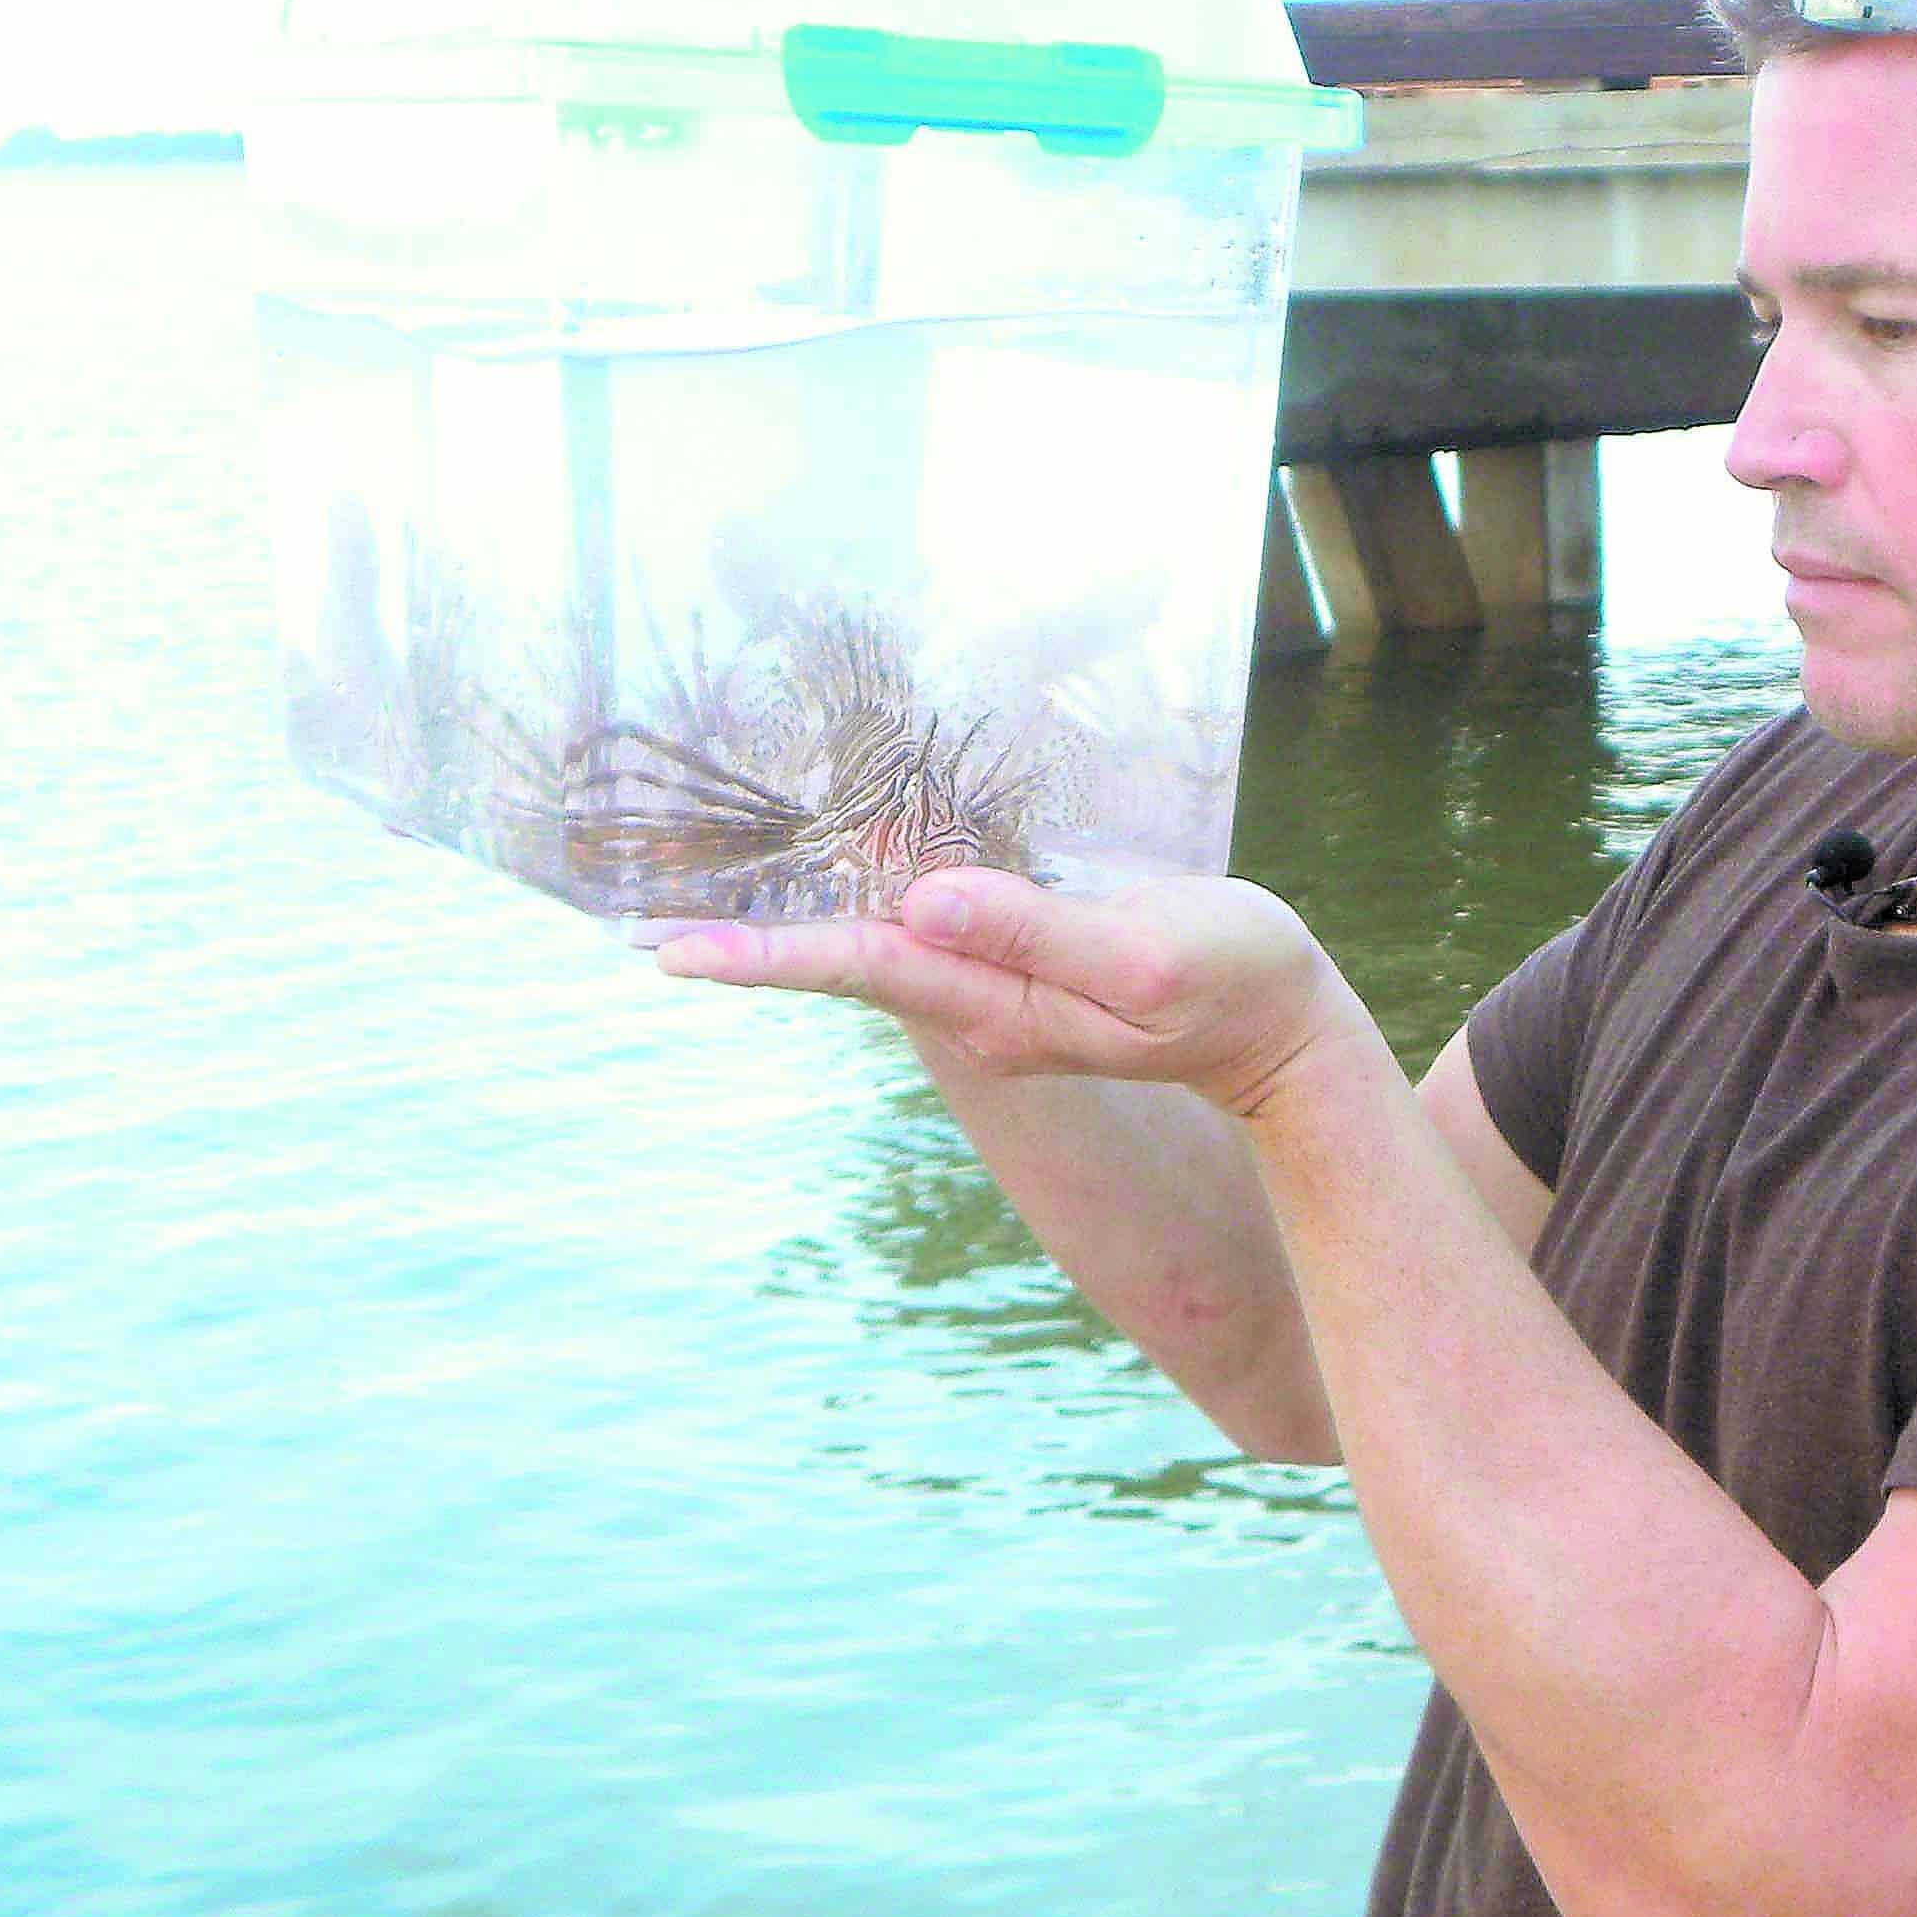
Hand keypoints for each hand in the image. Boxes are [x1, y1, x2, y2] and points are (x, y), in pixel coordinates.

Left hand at [655, 870, 1363, 1122]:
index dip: (768, 954)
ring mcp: (993, 994)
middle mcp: (977, 1007)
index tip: (673, 953)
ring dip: (790, 926)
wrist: (1281, 1034)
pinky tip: (823, 882)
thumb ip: (1037, 932)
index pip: (864, 967)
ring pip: (873, 949)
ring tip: (696, 907)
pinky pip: (917, 933)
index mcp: (999, 1004)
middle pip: (845, 962)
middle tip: (635, 931)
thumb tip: (923, 902)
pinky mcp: (1015, 968)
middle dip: (748, 945)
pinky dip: (857, 907)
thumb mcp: (1147, 957)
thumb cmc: (1231, 985)